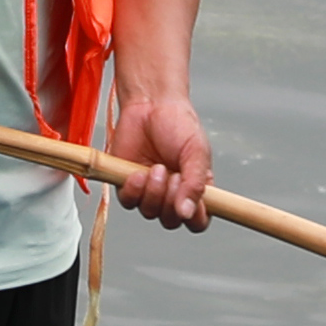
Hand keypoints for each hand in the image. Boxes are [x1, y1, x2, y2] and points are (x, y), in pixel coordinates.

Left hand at [107, 87, 215, 232]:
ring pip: (150, 212)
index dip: (195, 218)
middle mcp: (172, 194)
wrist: (149, 105)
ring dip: (153, 192)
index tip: (192, 203)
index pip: (198, 220)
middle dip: (171, 200)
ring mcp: (149, 191)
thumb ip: (196, 183)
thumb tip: (187, 213)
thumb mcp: (197, 152)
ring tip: (156, 167)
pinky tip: (137, 173)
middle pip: (171, 221)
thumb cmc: (178, 124)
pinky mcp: (128, 185)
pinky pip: (129, 202)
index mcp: (194, 188)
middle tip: (173, 175)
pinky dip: (134, 190)